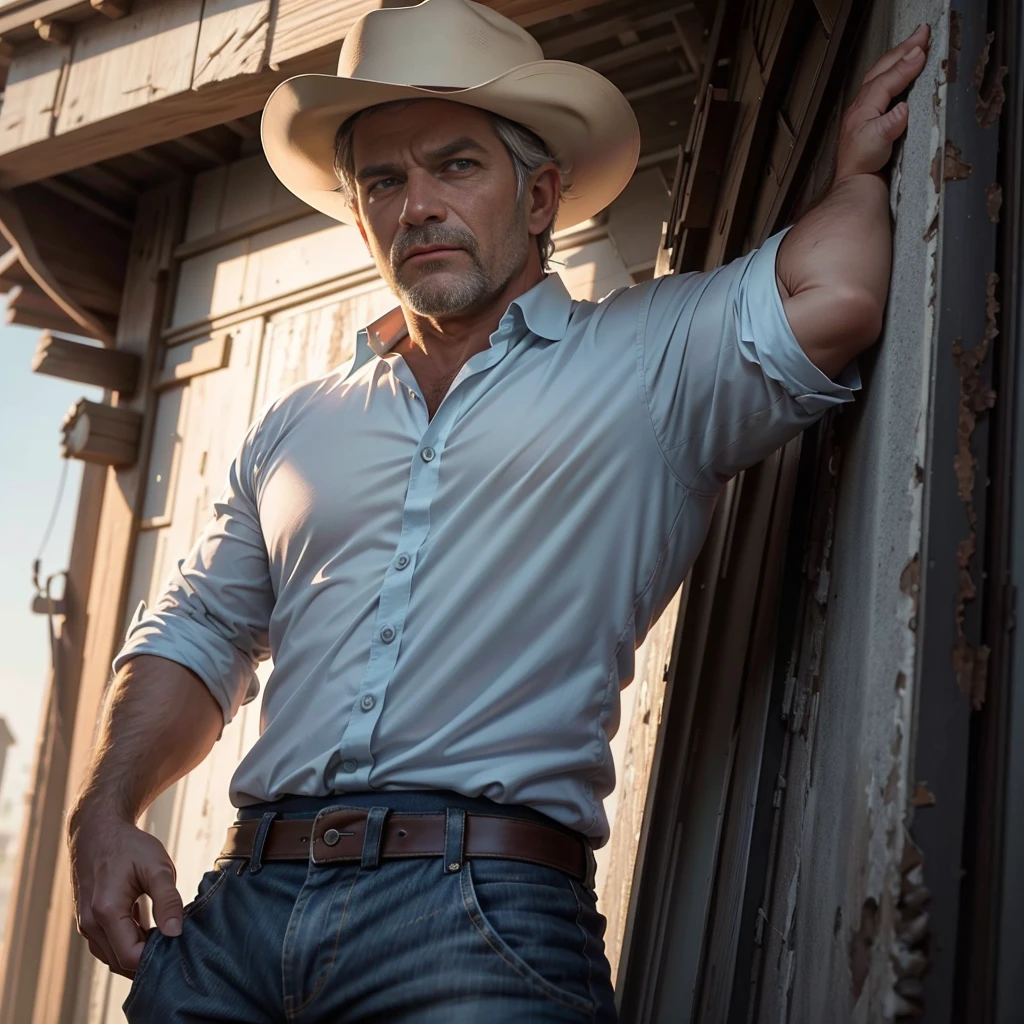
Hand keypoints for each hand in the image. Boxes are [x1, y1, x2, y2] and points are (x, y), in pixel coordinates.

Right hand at [68, 810, 183, 976]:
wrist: (98, 832)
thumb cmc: (128, 846)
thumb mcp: (157, 867)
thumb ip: (168, 900)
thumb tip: (176, 932)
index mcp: (105, 911)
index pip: (129, 956)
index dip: (155, 957)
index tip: (177, 943)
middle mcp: (90, 924)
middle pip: (120, 962)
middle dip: (147, 959)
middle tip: (174, 943)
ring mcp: (86, 925)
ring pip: (112, 957)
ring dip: (137, 952)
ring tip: (164, 935)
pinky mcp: (89, 922)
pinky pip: (108, 945)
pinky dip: (127, 944)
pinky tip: (149, 930)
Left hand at [835, 23, 929, 181]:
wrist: (854, 183)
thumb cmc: (861, 166)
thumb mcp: (877, 143)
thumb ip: (889, 124)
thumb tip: (902, 109)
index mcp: (863, 108)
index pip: (887, 79)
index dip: (906, 64)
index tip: (923, 50)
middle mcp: (861, 105)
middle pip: (883, 69)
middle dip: (903, 49)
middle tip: (922, 33)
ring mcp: (863, 110)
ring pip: (880, 74)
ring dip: (898, 56)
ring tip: (914, 44)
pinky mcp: (868, 117)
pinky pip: (881, 85)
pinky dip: (893, 72)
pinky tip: (900, 71)